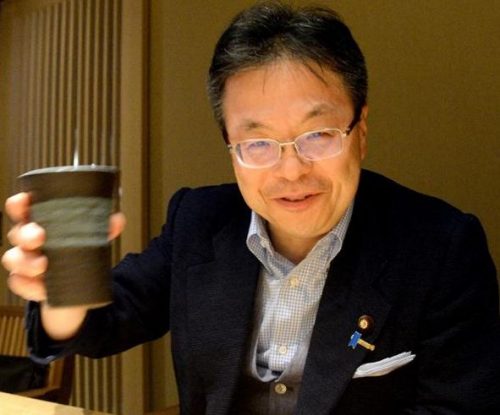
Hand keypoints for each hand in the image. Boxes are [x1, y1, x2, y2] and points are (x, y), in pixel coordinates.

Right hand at [1, 192, 125, 301]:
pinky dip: (29, 286)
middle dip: (26, 234)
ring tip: (43, 265)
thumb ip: (103, 227)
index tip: (25, 201)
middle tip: (40, 237)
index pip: (21, 208)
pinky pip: (19, 283)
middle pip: (17, 232)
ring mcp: (24, 261)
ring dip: (26, 261)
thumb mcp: (92, 237)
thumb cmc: (77, 250)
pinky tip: (41, 287)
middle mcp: (28, 240)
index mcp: (40, 222)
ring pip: (13, 258)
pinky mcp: (26, 283)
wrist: (77, 284)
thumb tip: (116, 219)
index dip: (19, 204)